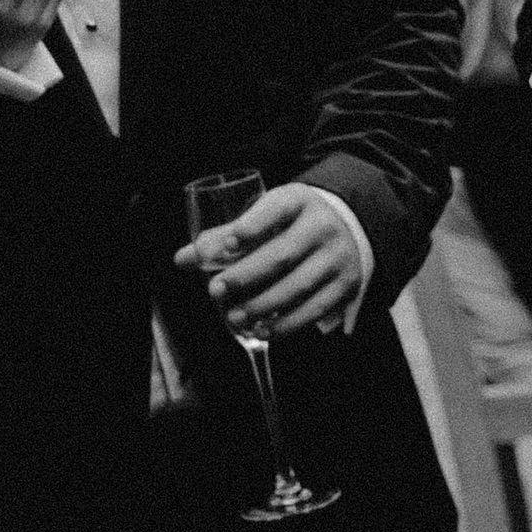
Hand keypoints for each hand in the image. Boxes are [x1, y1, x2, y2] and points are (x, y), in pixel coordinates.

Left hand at [175, 182, 365, 336]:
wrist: (348, 227)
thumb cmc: (294, 223)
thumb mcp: (266, 217)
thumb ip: (225, 238)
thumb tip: (183, 259)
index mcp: (299, 200)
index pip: (276, 208)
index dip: (252, 226)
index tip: (228, 245)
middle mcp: (323, 226)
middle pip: (282, 253)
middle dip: (246, 275)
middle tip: (216, 290)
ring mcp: (337, 256)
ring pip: (297, 286)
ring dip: (262, 305)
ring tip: (234, 317)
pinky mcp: (345, 284)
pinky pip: (314, 309)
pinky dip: (286, 324)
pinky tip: (262, 331)